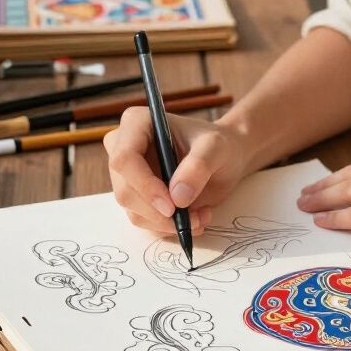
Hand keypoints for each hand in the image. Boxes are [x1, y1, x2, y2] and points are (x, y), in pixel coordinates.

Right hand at [104, 108, 250, 235]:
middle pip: (125, 190)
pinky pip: (144, 221)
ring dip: (167, 223)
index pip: (124, 159)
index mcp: (137, 123)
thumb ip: (198, 167)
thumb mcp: (216, 149)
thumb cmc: (220, 145)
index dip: (144, 185)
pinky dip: (168, 228)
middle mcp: (123, 148)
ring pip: (133, 211)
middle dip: (158, 212)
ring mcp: (128, 176)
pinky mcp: (137, 197)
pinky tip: (194, 218)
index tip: (171, 205)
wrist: (227, 158)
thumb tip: (177, 197)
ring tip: (201, 217)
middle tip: (193, 218)